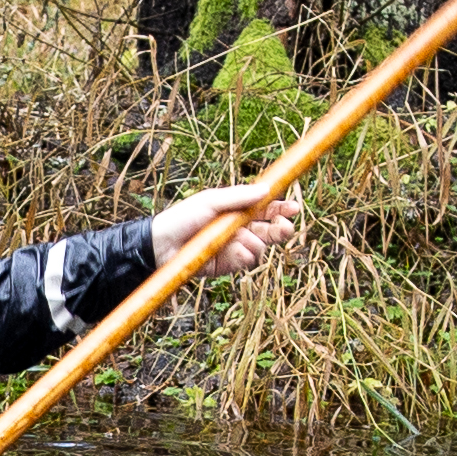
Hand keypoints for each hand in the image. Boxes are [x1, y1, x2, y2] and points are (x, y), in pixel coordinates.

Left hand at [154, 177, 305, 277]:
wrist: (162, 245)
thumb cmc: (183, 217)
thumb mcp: (211, 200)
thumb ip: (239, 196)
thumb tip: (267, 189)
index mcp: (237, 210)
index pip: (267, 209)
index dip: (282, 208)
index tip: (294, 208)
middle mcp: (239, 229)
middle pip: (271, 231)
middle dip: (281, 229)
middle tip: (285, 227)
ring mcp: (235, 248)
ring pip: (260, 247)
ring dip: (254, 242)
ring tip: (237, 238)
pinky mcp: (229, 265)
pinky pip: (247, 261)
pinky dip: (242, 255)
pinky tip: (231, 251)